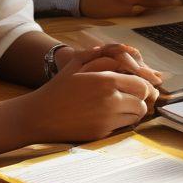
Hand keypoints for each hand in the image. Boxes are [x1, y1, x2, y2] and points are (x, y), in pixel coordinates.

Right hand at [23, 44, 162, 142]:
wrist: (39, 116)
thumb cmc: (58, 88)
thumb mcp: (75, 64)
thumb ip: (98, 54)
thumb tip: (120, 49)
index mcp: (106, 80)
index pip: (141, 84)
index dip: (144, 86)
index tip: (140, 87)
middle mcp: (110, 99)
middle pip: (143, 101)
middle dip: (141, 99)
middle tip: (135, 98)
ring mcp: (107, 118)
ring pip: (136, 115)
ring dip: (133, 111)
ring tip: (124, 107)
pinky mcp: (102, 132)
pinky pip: (123, 126)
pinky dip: (122, 122)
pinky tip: (112, 117)